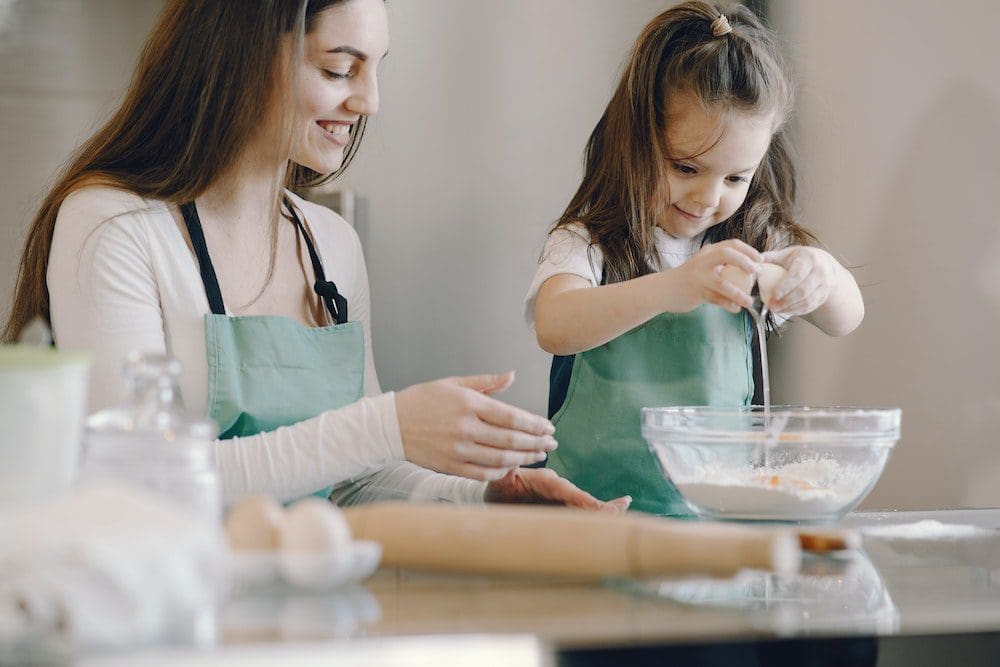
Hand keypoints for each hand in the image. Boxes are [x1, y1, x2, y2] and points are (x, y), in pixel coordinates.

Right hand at [395, 371, 556, 481]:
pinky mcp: (450, 466)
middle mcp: (465, 428)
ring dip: (524, 458)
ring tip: (539, 455)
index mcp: (468, 404)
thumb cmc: (422, 400)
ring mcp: (458, 449)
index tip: (549, 427)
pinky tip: (513, 467)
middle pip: (511, 439)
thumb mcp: (453, 383)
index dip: (534, 424)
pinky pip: (483, 473)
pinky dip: (501, 472)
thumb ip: (486, 382)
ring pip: (500, 458)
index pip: (511, 416)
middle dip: (536, 443)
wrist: (390, 425)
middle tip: (552, 444)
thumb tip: (512, 375)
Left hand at [484, 467, 631, 511]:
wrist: (496, 498)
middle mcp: (556, 489)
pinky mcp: (562, 511)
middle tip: (618, 509)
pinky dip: (599, 515)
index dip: (578, 498)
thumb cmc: (497, 490)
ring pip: (584, 507)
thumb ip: (504, 476)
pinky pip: (581, 514)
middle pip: (579, 498)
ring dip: (602, 510)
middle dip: (597, 506)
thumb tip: (506, 468)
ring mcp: (561, 500)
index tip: (594, 506)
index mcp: (542, 481)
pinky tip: (618, 511)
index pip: (562, 489)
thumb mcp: (498, 482)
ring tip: (622, 509)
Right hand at [671, 239, 761, 312]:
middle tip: (757, 273)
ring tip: (749, 302)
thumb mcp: (703, 266)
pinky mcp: (696, 292)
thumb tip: (748, 270)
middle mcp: (703, 261)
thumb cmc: (688, 279)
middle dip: (745, 262)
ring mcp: (699, 277)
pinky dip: (728, 305)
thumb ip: (721, 265)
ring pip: (723, 283)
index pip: (731, 244)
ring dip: (739, 294)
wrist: (663, 290)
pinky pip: (716, 300)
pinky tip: (735, 309)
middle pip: (727, 254)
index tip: (760, 260)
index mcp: (708, 252)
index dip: (748, 251)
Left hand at [760, 246, 838, 316]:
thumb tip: (753, 262)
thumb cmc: (800, 259)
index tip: (774, 295)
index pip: (797, 274)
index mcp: (809, 258)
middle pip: (803, 290)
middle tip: (771, 306)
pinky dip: (797, 311)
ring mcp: (824, 285)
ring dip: (790, 308)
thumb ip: (771, 258)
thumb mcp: (788, 254)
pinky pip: (810, 307)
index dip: (785, 286)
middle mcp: (820, 272)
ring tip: (776, 310)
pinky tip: (785, 311)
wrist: (824, 264)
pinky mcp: (824, 296)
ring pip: (808, 301)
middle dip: (786, 301)